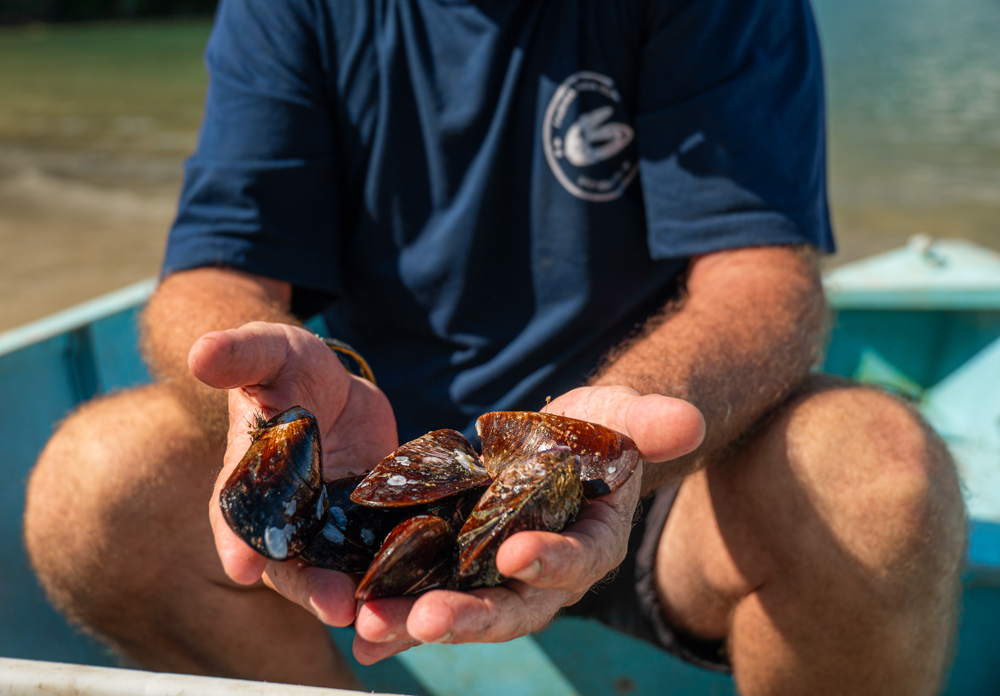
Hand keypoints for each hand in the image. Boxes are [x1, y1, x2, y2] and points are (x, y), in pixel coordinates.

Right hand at [192, 322, 397, 625]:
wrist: (333, 385)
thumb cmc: (286, 368)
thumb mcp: (268, 352)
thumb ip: (240, 355)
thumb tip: (199, 353)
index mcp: (248, 484)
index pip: (236, 519)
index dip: (237, 542)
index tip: (242, 566)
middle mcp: (286, 520)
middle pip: (294, 565)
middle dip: (313, 589)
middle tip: (335, 606)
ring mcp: (331, 529)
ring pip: (342, 574)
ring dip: (361, 598)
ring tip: (382, 616)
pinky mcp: (372, 528)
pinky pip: (386, 558)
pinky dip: (403, 578)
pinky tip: (429, 594)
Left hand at [351, 385, 703, 663]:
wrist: (559, 441)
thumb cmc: (598, 431)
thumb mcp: (623, 417)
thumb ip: (648, 423)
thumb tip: (687, 421)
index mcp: (592, 543)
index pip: (577, 559)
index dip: (551, 561)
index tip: (517, 555)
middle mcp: (543, 573)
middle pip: (510, 605)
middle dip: (469, 616)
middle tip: (425, 620)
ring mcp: (495, 574)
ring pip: (460, 608)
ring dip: (416, 621)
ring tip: (371, 628)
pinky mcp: (458, 563)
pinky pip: (427, 591)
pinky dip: (396, 612)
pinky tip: (358, 629)